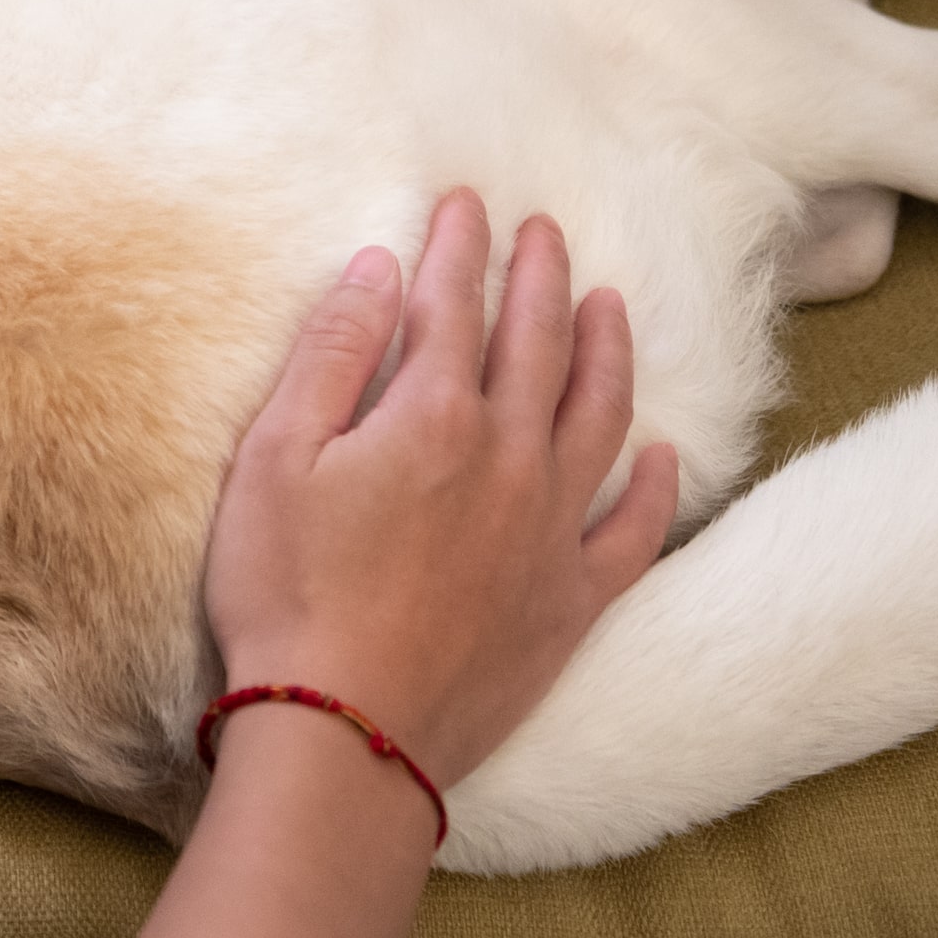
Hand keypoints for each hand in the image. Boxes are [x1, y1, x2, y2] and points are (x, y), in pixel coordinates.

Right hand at [201, 191, 677, 785]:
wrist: (344, 733)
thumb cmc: (287, 596)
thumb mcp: (272, 459)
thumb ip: (331, 356)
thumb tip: (376, 271)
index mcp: (433, 417)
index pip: (454, 304)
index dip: (459, 247)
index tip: (466, 204)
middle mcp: (509, 459)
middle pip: (538, 344)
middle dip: (541, 276)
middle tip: (545, 231)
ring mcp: (550, 532)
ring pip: (600, 417)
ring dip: (608, 352)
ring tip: (610, 305)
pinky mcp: (570, 601)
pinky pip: (634, 532)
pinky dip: (656, 488)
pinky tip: (664, 455)